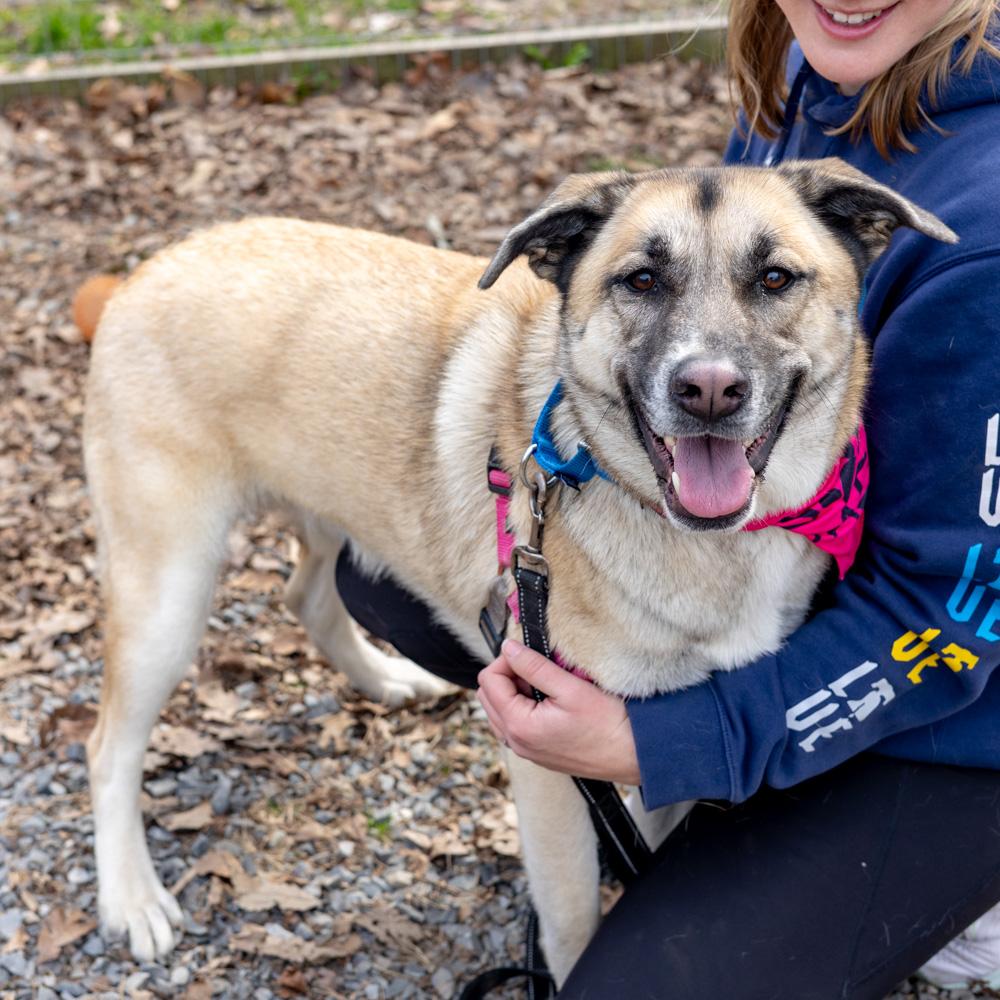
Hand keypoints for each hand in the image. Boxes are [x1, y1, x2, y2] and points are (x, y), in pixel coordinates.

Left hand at [477, 639, 640, 785]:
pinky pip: (513, 725)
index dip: (506, 660)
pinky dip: (521, 707)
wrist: (634, 755)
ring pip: (498, 711)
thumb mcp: (570, 688)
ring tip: (544, 683)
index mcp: (519, 726)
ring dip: (512, 691)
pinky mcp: (537, 752)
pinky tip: (547, 701)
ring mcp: (526, 750)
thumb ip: (534, 666)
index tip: (530, 654)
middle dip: (506, 675)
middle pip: (487, 696)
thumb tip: (508, 648)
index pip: (489, 681)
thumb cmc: (608, 724)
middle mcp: (516, 742)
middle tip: (537, 667)